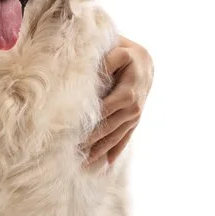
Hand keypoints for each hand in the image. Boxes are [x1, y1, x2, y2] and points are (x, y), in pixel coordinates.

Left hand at [83, 36, 152, 168]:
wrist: (144, 61)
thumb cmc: (125, 53)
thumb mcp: (117, 51)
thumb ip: (107, 60)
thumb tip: (89, 72)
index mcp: (128, 93)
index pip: (103, 112)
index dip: (88, 123)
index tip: (71, 133)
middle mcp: (134, 108)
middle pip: (108, 128)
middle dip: (90, 141)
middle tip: (70, 153)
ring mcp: (135, 116)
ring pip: (115, 136)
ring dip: (100, 150)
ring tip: (84, 163)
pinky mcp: (134, 121)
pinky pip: (124, 138)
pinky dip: (115, 150)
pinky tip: (106, 164)